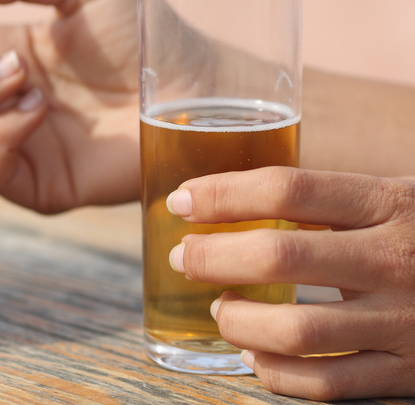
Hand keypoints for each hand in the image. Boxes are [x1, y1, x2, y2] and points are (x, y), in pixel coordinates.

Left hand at [167, 166, 414, 399]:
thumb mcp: (396, 199)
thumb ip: (330, 201)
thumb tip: (230, 197)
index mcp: (391, 204)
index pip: (290, 188)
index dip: (223, 194)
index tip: (182, 201)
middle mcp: (397, 261)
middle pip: (279, 258)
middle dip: (212, 258)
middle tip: (185, 258)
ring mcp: (404, 323)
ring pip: (294, 332)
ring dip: (236, 322)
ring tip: (220, 310)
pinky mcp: (407, 374)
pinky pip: (323, 385)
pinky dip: (273, 373)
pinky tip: (255, 353)